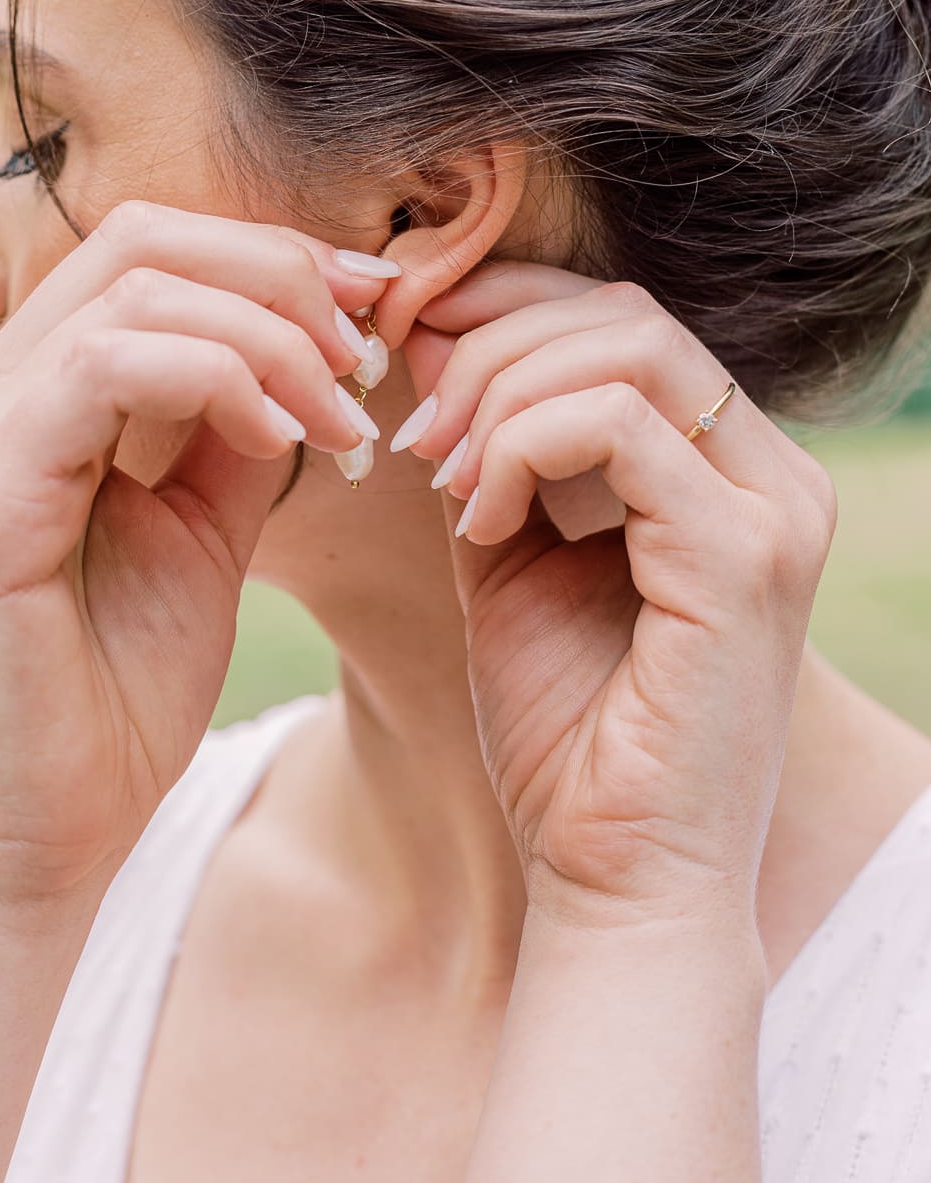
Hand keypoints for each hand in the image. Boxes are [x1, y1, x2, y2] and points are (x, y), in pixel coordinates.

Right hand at [0, 200, 389, 909]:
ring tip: (338, 417)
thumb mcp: (206, 523)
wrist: (46, 834)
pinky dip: (217, 379)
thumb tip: (311, 339)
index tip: (379, 302)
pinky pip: (107, 367)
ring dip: (271, 338)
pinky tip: (281, 441)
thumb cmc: (121, 686)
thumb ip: (238, 422)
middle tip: (366, 352)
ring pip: (135, 288)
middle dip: (282, 277)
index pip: (153, 245)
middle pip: (143, 238)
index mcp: (38, 385)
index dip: (275, 253)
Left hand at [399, 261, 837, 927]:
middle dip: (492, 342)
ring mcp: (771, 511)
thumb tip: (434, 331)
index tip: (412, 337)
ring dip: (497, 394)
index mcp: (728, 468)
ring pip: (625, 347)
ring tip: (437, 475)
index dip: (509, 303)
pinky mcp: (745, 558)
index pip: (625, 319)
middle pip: (625, 315)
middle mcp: (771, 475)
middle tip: (413, 424)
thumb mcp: (512, 552)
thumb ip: (491, 446)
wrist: (614, 879)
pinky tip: (476, 518)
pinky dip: (519, 448)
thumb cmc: (566, 729)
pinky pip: (614, 427)